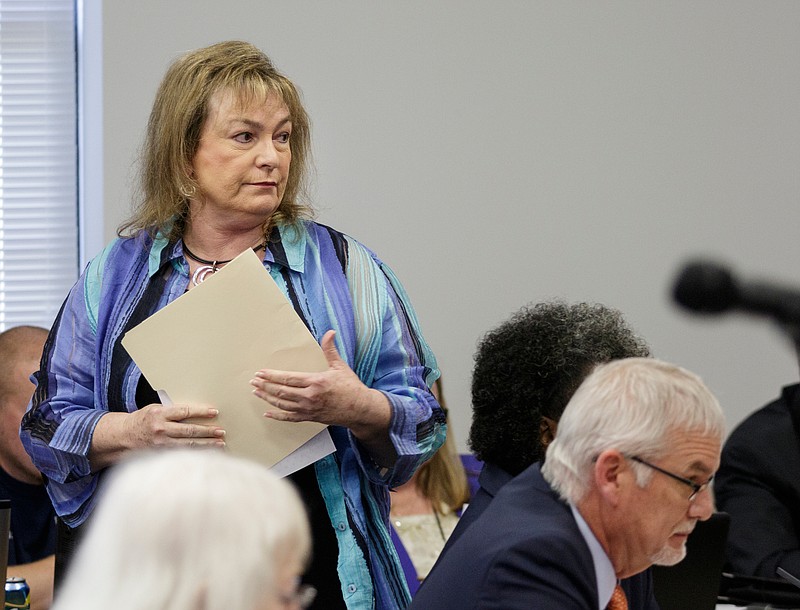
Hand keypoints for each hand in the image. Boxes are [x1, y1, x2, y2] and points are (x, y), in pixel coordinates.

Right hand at [90, 403, 225, 470]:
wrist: (123, 436)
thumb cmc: (143, 419)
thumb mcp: (155, 409)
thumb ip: (173, 411)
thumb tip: (196, 411)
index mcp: (160, 414)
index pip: (185, 411)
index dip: (201, 412)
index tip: (215, 412)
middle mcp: (160, 429)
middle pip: (189, 430)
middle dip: (208, 431)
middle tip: (221, 432)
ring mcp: (161, 444)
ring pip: (188, 445)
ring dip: (206, 445)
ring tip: (220, 443)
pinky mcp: (160, 454)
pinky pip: (182, 454)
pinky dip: (196, 454)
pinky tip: (207, 454)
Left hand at [250, 330, 390, 433]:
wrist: (360, 409)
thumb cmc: (351, 387)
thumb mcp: (340, 366)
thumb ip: (330, 349)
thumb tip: (330, 332)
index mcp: (316, 382)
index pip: (288, 378)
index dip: (272, 376)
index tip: (261, 372)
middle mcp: (309, 397)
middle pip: (281, 391)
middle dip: (265, 386)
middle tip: (253, 381)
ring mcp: (308, 409)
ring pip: (282, 404)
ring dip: (267, 398)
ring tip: (256, 392)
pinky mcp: (310, 418)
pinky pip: (290, 418)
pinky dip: (277, 416)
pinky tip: (268, 412)